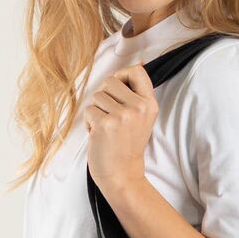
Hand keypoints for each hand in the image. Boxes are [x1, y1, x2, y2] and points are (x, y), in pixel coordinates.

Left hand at [84, 63, 156, 197]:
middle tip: (110, 117)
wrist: (122, 175)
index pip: (137, 71)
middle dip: (104, 97)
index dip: (122, 75)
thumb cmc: (127, 145)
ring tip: (106, 128)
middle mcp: (138, 108)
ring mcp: (122, 116)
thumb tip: (139, 62)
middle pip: (110, 81)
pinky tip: (99, 135)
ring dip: (96, 111)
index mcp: (150, 104)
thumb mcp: (141, 117)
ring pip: (97, 96)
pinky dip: (89, 123)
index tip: (119, 89)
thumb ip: (138, 93)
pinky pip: (88, 110)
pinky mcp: (105, 124)